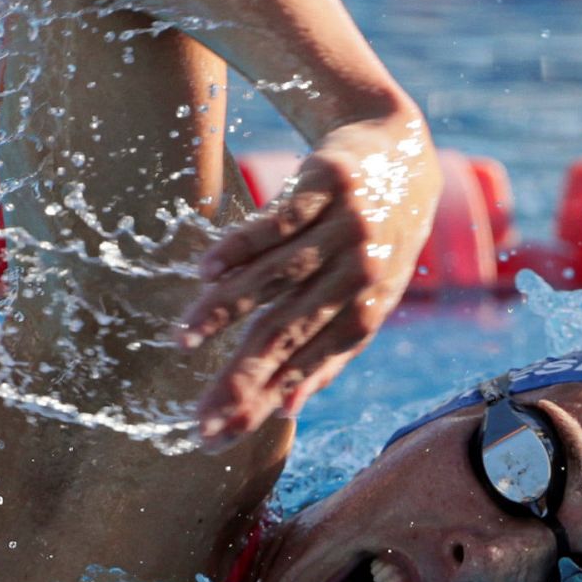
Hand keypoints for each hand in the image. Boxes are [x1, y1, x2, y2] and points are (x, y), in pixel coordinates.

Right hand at [177, 113, 439, 446]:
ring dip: (227, 309)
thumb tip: (287, 410)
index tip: (216, 431)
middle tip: (198, 413)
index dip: (260, 400)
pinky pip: (278, 221)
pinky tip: (205, 271)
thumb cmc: (375, 240)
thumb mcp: (368, 299)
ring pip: (276, 276)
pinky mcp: (327, 184)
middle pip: (288, 331)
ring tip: (183, 338)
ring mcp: (344, 227)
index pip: (305, 365)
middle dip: (240, 376)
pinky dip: (240, 246)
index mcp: (367, 310)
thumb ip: (330, 355)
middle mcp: (359, 273)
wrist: (399, 151)